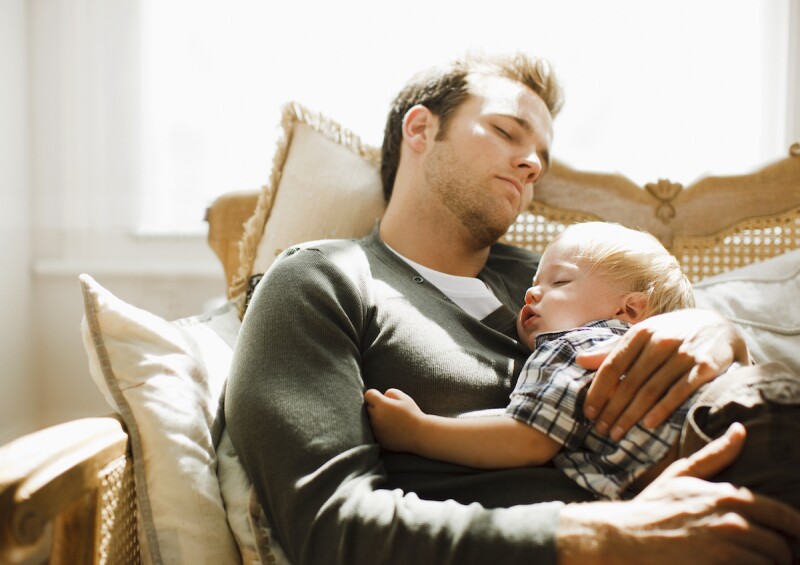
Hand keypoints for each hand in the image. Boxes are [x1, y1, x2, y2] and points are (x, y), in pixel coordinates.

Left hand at [364, 388, 424, 452]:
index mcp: (381, 405)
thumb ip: (390, 392)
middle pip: (369, 407)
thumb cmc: (413, 414)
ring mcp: (376, 430)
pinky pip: (375, 431)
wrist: (420, 434)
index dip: (374, 395)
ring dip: (377, 418)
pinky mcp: (378, 439)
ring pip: (371, 420)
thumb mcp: (404, 398)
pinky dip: (380, 429)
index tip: (380, 397)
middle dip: (376, 406)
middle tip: (389, 409)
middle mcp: (375, 417)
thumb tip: (382, 396)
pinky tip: (392, 429)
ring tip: (391, 420)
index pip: (368, 395)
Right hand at [557, 423, 799, 563]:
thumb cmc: (651, 508)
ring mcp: (726, 549)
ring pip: (769, 563)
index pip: (784, 516)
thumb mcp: (681, 475)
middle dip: (780, 554)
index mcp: (728, 496)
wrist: (623, 538)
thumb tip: (740, 429)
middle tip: (773, 558)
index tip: (795, 539)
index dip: (794, 530)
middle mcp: (732, 522)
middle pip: (780, 546)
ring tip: (752, 564)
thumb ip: (715, 455)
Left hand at [578, 308, 748, 440]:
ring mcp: (683, 353)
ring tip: (618, 433)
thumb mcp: (644, 334)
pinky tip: (648, 425)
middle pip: (629, 382)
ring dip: (631, 415)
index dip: (598, 391)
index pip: (612, 366)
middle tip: (600, 430)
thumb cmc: (673, 333)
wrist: (721, 326)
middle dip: (612, 409)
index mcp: (641, 332)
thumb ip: (613, 349)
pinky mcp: (704, 366)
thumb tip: (579, 360)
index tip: (588, 413)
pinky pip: (679, 392)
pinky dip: (662, 409)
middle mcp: (660, 341)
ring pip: (650, 390)